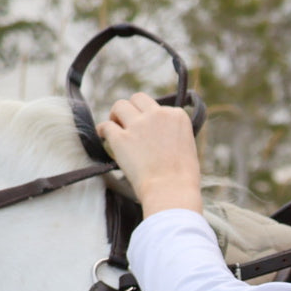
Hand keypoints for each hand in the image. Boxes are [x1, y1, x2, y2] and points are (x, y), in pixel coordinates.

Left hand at [97, 92, 203, 216]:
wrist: (171, 191)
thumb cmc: (182, 178)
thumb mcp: (187, 148)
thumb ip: (173, 134)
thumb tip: (160, 137)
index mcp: (177, 116)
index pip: (160, 107)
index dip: (152, 117)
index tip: (149, 129)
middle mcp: (157, 114)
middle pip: (138, 98)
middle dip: (132, 108)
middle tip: (128, 121)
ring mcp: (138, 125)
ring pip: (120, 105)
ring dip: (116, 115)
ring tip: (116, 127)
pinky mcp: (121, 138)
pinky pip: (105, 126)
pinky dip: (103, 130)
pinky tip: (104, 137)